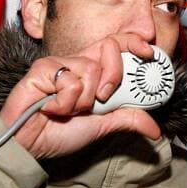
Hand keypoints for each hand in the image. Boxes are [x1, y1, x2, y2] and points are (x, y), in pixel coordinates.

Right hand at [0, 34, 161, 159]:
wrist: (31, 145)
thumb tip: (155, 129)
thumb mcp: (103, 126)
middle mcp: (77, 63)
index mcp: (92, 71)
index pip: (116, 44)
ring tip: (68, 110)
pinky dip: (65, 102)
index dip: (133, 42)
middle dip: (113, 75)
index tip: (148, 52)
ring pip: (90, 69)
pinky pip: (69, 80)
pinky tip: (51, 108)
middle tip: (102, 98)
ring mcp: (59, 64)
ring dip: (84, 99)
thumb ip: (128, 119)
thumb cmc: (59, 132)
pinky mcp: (42, 69)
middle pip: (109, 46)